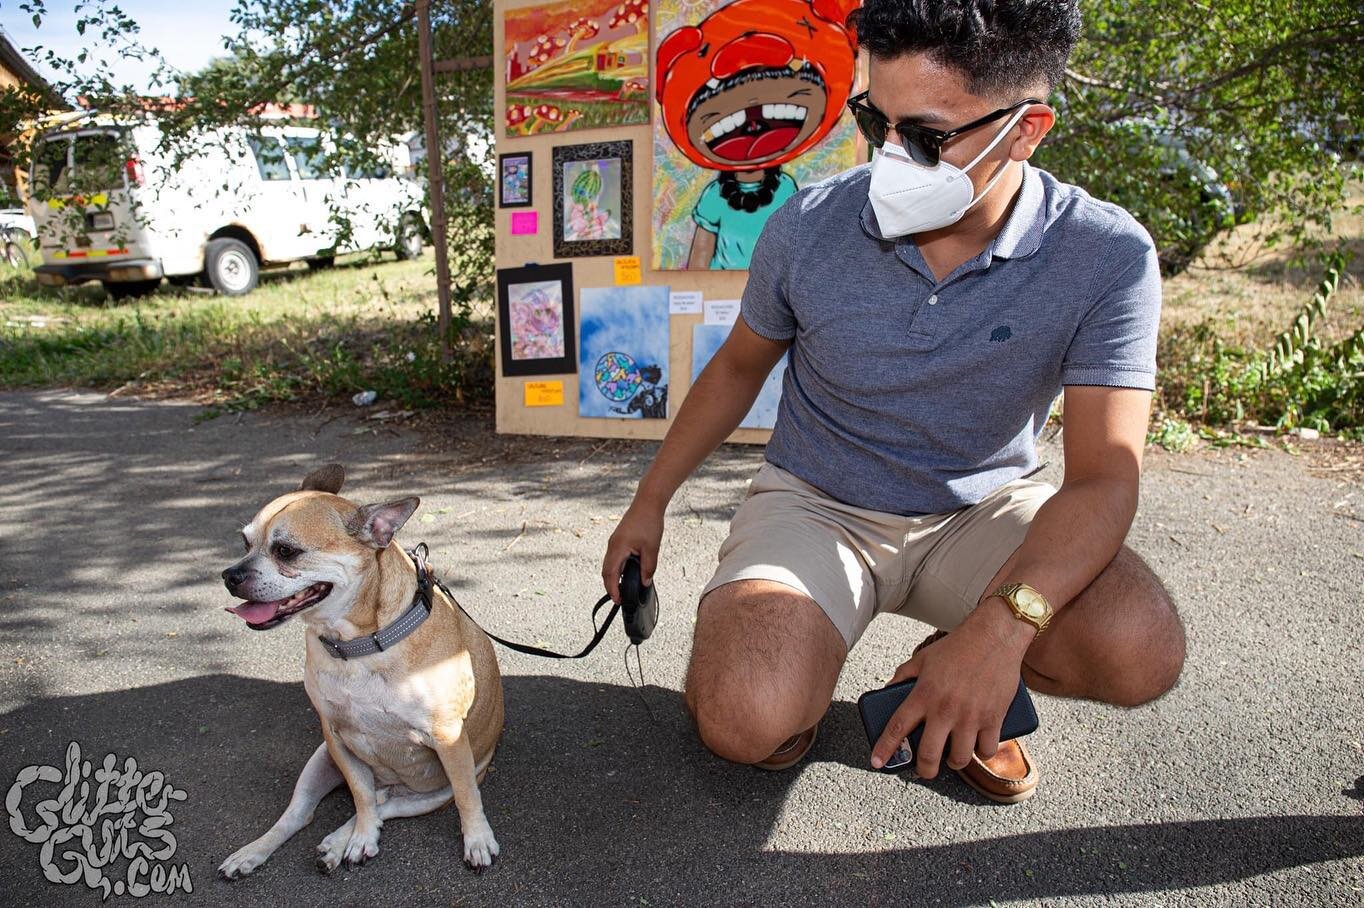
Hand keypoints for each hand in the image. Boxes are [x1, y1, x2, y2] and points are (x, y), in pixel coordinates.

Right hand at [601, 500, 663, 603]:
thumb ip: (648, 568)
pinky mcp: (618, 539)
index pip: (611, 575)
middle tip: (620, 598)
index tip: (618, 600)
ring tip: (623, 588)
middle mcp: (612, 546)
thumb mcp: (651, 548)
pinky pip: (614, 558)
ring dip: (613, 577)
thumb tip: (645, 583)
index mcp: (618, 549)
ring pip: (609, 564)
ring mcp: (614, 542)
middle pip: (606, 571)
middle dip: (611, 586)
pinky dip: (617, 568)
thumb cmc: (649, 522)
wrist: (647, 503)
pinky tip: (626, 572)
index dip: (613, 589)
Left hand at [870, 612, 1030, 777]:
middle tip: (924, 770)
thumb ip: (903, 675)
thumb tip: (888, 689)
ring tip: (952, 757)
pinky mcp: (993, 718)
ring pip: (959, 758)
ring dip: (953, 763)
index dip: (885, 748)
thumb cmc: (957, 646)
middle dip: (924, 770)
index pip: (897, 727)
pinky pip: (987, 750)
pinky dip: (982, 753)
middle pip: (929, 755)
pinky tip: (977, 748)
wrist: (994, 636)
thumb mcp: (923, 658)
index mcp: (924, 694)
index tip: (877, 762)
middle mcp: (945, 709)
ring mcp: (970, 716)